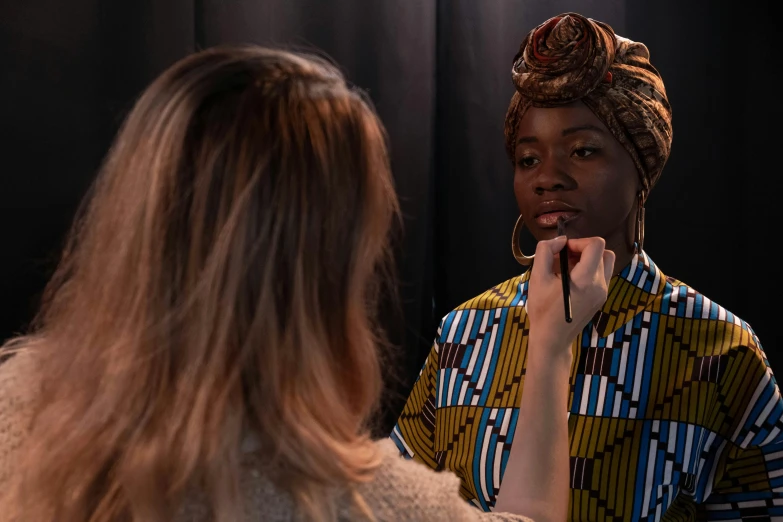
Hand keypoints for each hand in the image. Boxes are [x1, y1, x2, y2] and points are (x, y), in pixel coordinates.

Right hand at [526, 236, 614, 350]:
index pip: (596, 245)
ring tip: (568, 269)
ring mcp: (604, 292)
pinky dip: (589, 270)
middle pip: (603, 252)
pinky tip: (571, 280)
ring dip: (588, 259)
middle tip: (565, 259)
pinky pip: (601, 274)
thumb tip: (560, 240)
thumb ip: (545, 252)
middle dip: (583, 249)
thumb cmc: (542, 309)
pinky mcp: (601, 298)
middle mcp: (601, 284)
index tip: (563, 251)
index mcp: (586, 279)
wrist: (552, 338)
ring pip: (605, 263)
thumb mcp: (537, 277)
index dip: (579, 241)